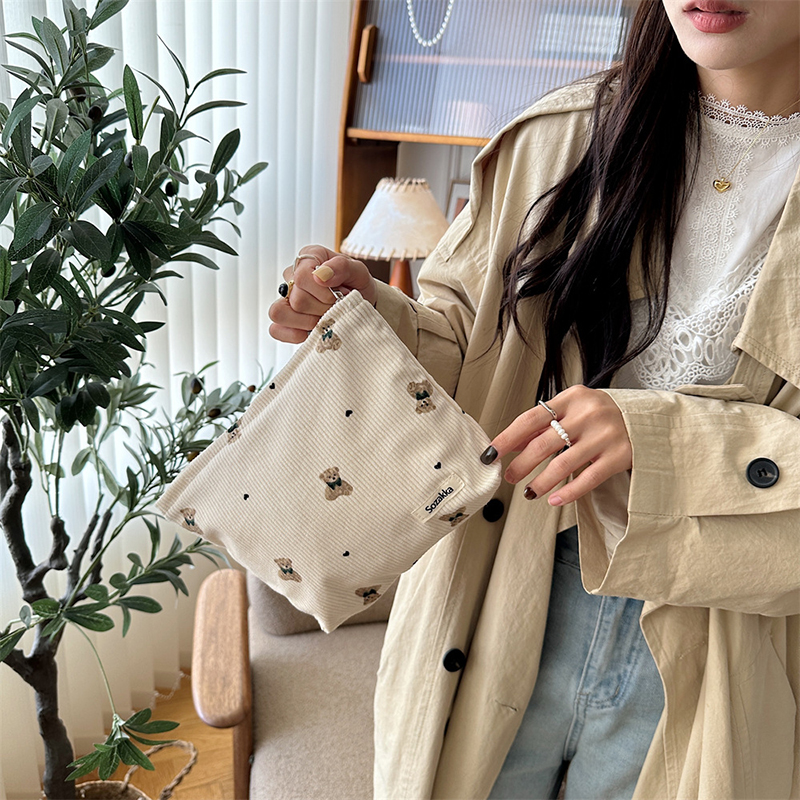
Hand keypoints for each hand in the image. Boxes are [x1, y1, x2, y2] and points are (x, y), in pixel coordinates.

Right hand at [268, 245, 376, 343]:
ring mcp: (284, 298)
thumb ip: (342, 267)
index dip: (322, 292)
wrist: (361, 303)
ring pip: (279, 313)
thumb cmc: (356, 285)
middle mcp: (291, 276)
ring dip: (308, 322)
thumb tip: (320, 275)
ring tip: (326, 318)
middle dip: (322, 309)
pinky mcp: (283, 320)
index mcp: (308, 258)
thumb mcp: (358, 272)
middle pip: (296, 300)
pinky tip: (312, 332)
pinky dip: (294, 334)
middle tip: (337, 307)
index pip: (301, 276)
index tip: (340, 295)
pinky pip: (276, 329)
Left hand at [484, 385, 631, 505]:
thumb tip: (510, 444)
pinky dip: (568, 492)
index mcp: (572, 397)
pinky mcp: (620, 456)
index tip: (490, 454)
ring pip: (563, 465)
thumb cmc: (600, 416)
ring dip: (540, 482)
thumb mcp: (573, 410)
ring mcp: (606, 435)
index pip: (530, 419)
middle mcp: (589, 413)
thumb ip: (544, 425)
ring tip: (529, 492)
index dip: (507, 438)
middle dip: (521, 464)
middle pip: (543, 443)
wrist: (648, 420)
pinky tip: (554, 499)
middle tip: (509, 477)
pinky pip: (588, 479)